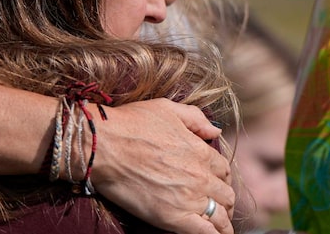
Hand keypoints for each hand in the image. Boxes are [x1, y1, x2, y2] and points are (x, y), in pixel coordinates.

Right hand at [84, 98, 234, 233]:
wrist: (104, 145)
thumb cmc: (131, 124)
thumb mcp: (168, 108)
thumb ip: (196, 119)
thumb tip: (215, 131)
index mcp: (201, 151)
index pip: (224, 169)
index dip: (223, 177)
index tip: (217, 183)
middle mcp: (200, 176)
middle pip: (225, 194)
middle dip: (225, 201)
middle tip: (219, 207)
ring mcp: (188, 199)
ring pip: (219, 217)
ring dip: (223, 223)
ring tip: (220, 228)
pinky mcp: (173, 218)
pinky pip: (204, 232)